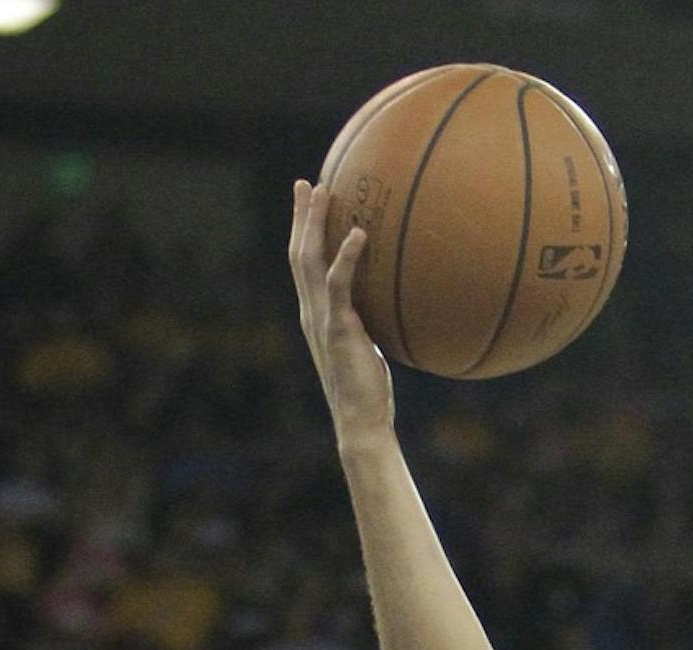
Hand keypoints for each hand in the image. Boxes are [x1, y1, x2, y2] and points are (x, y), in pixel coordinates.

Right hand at [290, 180, 394, 442]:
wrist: (361, 423)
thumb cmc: (369, 391)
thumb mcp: (368, 348)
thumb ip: (369, 322)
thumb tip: (395, 303)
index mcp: (315, 316)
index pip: (302, 266)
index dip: (302, 232)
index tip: (307, 203)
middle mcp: (310, 314)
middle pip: (298, 255)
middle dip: (300, 217)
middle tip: (305, 183)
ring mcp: (320, 320)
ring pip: (309, 261)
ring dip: (314, 224)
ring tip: (323, 192)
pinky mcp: (338, 330)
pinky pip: (338, 285)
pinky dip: (346, 257)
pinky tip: (358, 233)